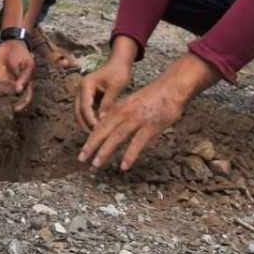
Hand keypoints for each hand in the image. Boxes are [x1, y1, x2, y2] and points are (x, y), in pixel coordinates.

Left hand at [0, 40, 35, 111]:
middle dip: (6, 108)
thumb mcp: (27, 65)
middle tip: (0, 115)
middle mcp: (14, 87)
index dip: (20, 106)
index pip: (24, 99)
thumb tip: (19, 90)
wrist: (11, 43)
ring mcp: (4, 83)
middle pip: (11, 100)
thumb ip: (24, 77)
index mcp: (25, 85)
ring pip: (0, 96)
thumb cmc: (23, 55)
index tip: (15, 110)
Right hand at [75, 56, 132, 131]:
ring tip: (97, 135)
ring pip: (80, 112)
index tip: (98, 131)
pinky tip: (99, 127)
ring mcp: (83, 92)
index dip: (90, 120)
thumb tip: (102, 120)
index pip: (84, 107)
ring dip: (87, 122)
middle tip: (95, 137)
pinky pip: (86, 110)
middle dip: (85, 124)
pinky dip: (91, 118)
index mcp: (86, 85)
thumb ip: (108, 103)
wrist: (119, 61)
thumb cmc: (119, 72)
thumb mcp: (116, 87)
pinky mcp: (88, 96)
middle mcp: (81, 89)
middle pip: (78, 111)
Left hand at [78, 53, 217, 170]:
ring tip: (96, 164)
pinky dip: (129, 155)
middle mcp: (124, 113)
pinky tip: (123, 166)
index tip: (83, 150)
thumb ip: (120, 113)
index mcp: (119, 108)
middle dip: (91, 146)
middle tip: (81, 159)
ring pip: (116, 137)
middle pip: (103, 131)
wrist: (171, 87)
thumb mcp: (131, 102)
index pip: (100, 125)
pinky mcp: (150, 126)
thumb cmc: (152, 96)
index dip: (90, 138)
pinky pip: (137, 143)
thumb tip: (109, 125)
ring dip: (104, 152)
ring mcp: (137, 120)